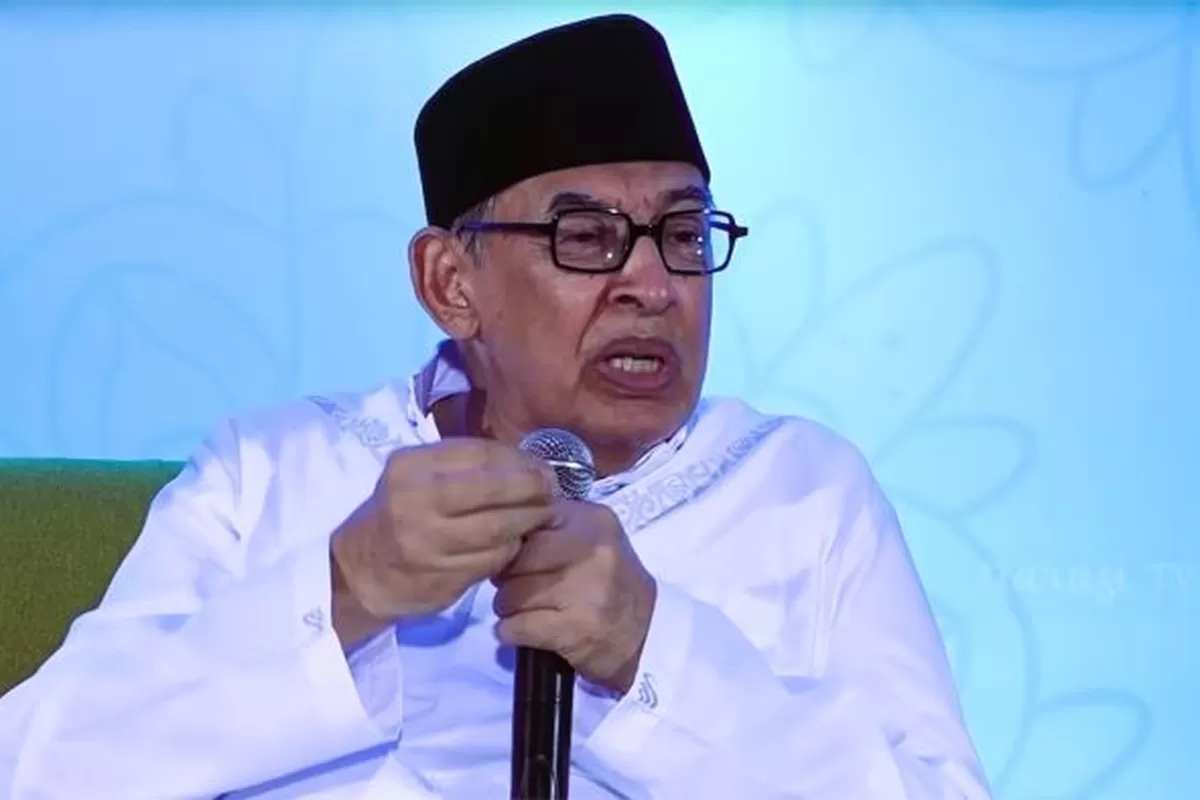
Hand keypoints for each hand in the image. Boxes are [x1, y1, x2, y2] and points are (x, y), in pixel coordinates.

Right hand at [331, 438, 556, 645]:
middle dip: (532, 488)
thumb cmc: (400, 514)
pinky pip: (493, 559)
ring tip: (541, 515)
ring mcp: (427, 543)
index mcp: (411, 467)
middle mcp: (415, 502)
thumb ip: (465, 466)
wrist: (360, 571)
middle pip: (493, 489)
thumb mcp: (418, 477)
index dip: (520, 460)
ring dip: (529, 520)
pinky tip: (514, 543)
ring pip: (499, 527)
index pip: (481, 455)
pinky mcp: (441, 577)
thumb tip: (529, 463)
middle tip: (551, 491)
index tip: (542, 467)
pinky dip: (511, 549)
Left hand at [491, 500, 656, 693]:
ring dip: (507, 607)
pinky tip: (521, 630)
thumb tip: (501, 529)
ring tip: (524, 609)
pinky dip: (510, 631)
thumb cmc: (609, 579)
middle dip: (505, 576)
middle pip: (516, 557)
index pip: (529, 517)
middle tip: (515, 586)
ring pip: (511, 594)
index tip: (517, 555)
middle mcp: (591, 550)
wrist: (647, 631)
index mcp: (590, 519)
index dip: (513, 539)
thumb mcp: (592, 536)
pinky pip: (517, 626)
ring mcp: (586, 590)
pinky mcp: (576, 629)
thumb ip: (552, 524)